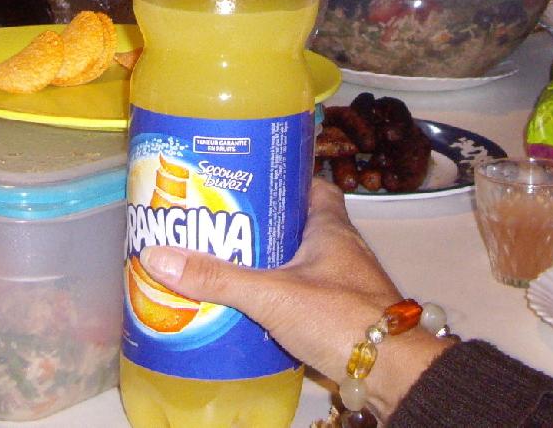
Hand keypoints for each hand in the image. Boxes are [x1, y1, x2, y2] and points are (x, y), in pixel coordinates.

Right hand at [139, 180, 452, 417]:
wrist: (393, 374)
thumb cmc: (341, 318)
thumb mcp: (272, 295)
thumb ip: (219, 279)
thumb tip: (159, 257)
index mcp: (331, 226)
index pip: (309, 184)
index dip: (280, 179)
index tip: (244, 180)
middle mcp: (340, 249)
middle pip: (296, 225)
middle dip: (260, 226)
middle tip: (219, 228)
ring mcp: (342, 284)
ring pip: (298, 263)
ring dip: (267, 264)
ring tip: (222, 266)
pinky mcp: (339, 317)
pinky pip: (302, 297)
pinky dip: (277, 298)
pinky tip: (248, 308)